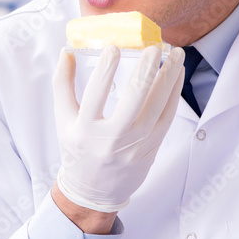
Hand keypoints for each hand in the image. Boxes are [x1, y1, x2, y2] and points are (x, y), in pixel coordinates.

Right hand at [53, 45, 184, 212]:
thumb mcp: (62, 119)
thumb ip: (62, 84)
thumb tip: (66, 51)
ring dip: (168, 79)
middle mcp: (111, 139)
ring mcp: (135, 145)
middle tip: (154, 48)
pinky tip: (176, 76)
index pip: (95, 95)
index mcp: (85, 129)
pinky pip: (167, 118)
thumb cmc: (77, 148)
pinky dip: (173, 95)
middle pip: (133, 100)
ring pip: (156, 108)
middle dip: (146, 71)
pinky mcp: (151, 148)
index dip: (105, 70)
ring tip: (175, 55)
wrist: (94, 190)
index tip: (114, 47)